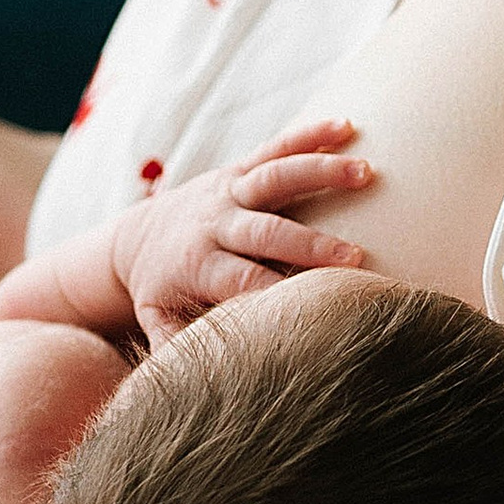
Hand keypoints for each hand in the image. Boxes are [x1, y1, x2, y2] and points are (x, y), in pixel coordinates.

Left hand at [110, 121, 375, 344]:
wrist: (137, 240)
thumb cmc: (160, 290)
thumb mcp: (157, 320)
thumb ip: (176, 344)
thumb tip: (194, 376)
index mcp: (198, 264)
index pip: (243, 280)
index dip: (278, 291)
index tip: (318, 306)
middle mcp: (215, 223)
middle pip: (266, 230)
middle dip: (310, 242)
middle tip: (356, 256)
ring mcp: (229, 191)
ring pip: (276, 176)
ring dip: (321, 172)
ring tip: (366, 173)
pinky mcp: (239, 170)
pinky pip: (276, 147)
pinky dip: (310, 134)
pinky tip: (348, 127)